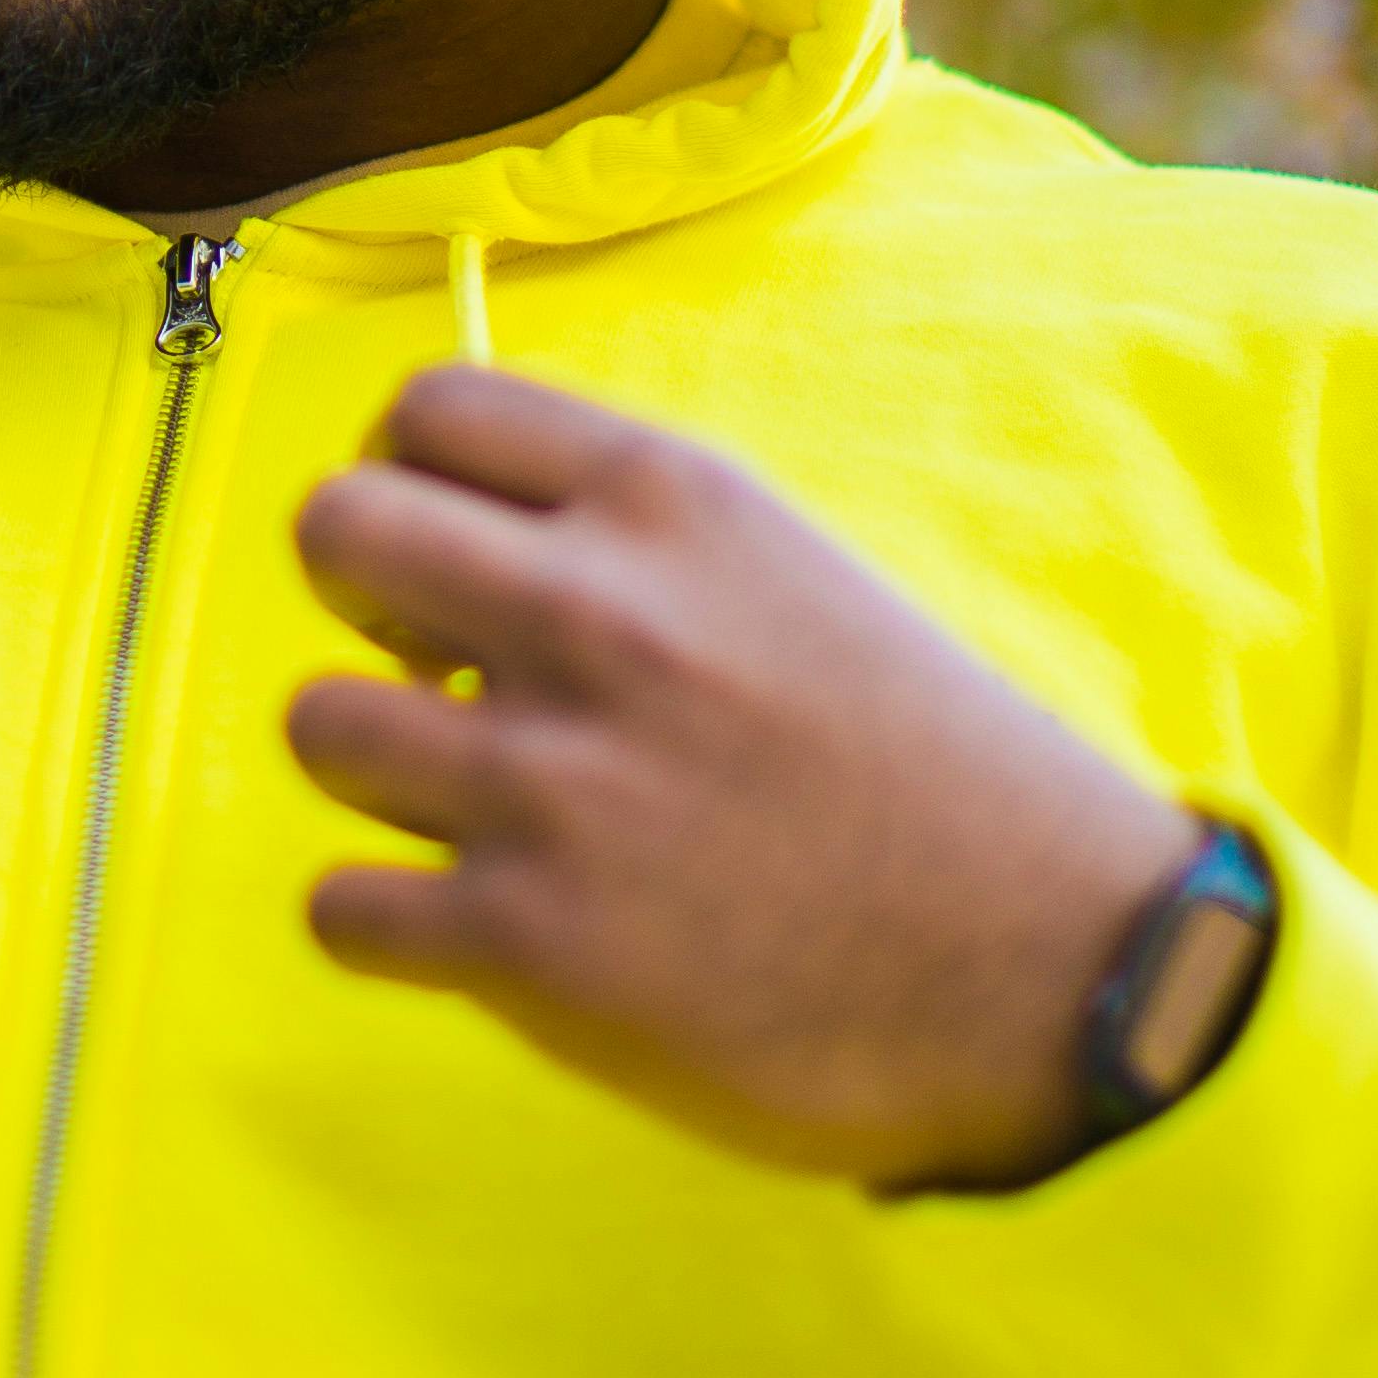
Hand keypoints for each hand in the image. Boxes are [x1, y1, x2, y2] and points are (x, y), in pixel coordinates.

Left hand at [287, 369, 1197, 1190]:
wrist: (1058, 971)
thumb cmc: (929, 768)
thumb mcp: (792, 575)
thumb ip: (633, 538)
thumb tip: (463, 533)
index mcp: (671, 502)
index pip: (428, 406)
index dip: (412, 479)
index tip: (453, 549)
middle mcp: (597, 615)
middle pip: (333, 531)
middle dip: (360, 598)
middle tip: (431, 666)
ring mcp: (553, 782)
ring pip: (318, 723)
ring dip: (379, 770)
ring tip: (472, 808)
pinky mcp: (532, 942)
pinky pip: (340, 905)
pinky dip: (385, 923)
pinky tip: (470, 926)